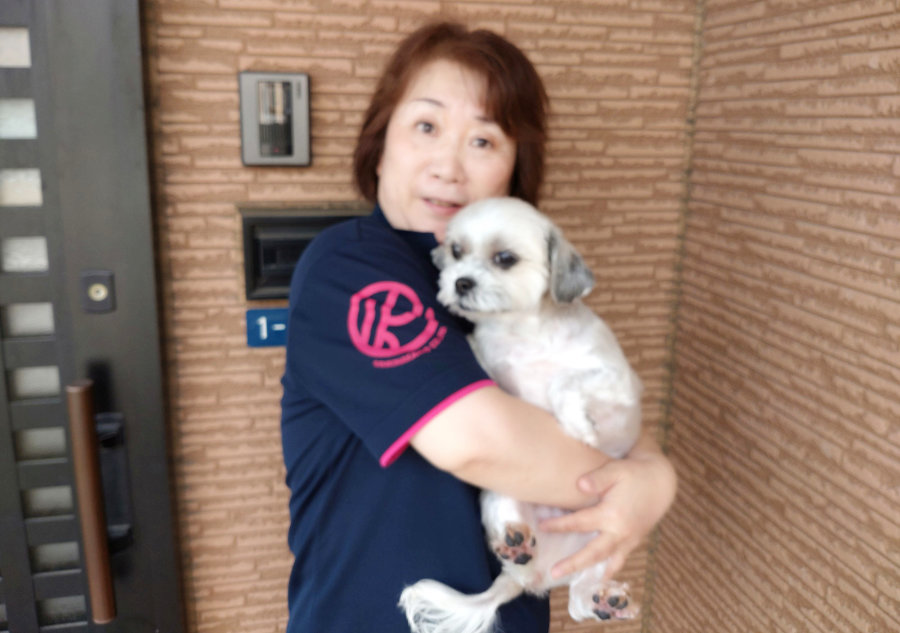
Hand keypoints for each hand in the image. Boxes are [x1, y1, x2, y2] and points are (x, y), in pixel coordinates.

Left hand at [540, 432, 675, 579]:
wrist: (660, 482)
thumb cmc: (633, 473)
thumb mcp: (616, 470)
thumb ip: (598, 478)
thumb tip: (579, 484)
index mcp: (612, 514)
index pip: (580, 523)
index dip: (559, 525)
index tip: (541, 526)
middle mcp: (621, 532)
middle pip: (592, 552)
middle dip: (572, 563)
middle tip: (554, 572)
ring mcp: (629, 540)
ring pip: (606, 561)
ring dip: (589, 572)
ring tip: (572, 583)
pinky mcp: (634, 542)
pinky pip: (619, 561)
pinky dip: (608, 570)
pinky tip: (597, 578)